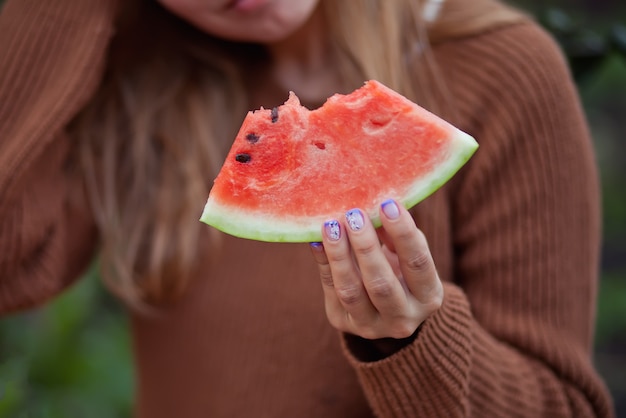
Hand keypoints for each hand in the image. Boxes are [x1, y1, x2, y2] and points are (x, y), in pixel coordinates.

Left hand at [310, 199, 442, 342]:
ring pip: (351, 291)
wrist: (385, 308)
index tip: (388, 205)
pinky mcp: (343, 322)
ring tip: (331, 226)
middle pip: (381, 283)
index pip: (417, 263)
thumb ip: (392, 236)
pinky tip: (317, 241)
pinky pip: (331, 290)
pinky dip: (323, 263)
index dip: (403, 234)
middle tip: (355, 215)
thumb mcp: (404, 254)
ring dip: (339, 255)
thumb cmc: (399, 268)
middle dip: (366, 247)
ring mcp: (371, 326)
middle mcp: (403, 319)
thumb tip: (372, 207)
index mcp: (428, 297)